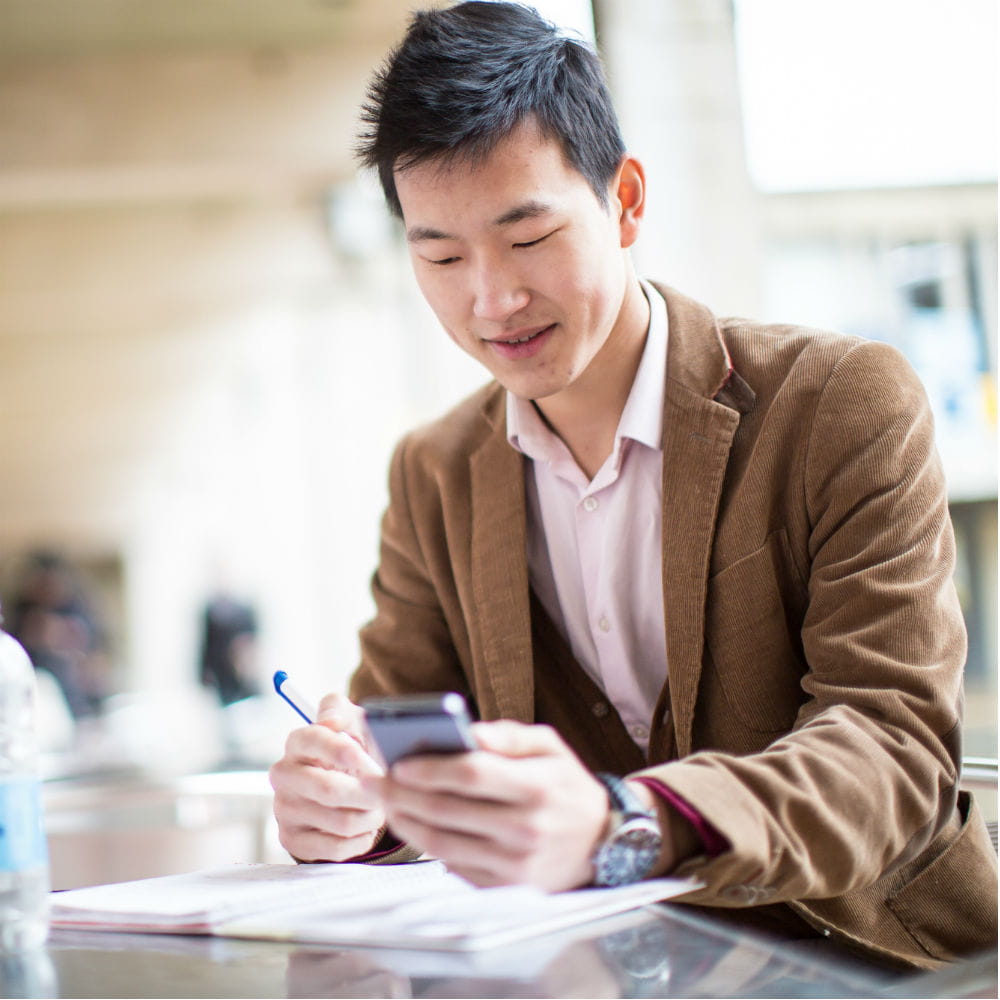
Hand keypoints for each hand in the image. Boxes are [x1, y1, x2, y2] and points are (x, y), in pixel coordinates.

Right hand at [269, 692, 386, 861]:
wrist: (342, 784)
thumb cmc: (352, 748)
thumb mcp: (352, 720)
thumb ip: (342, 711)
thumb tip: (331, 722)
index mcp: (298, 741)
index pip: (315, 740)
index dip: (348, 753)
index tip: (375, 765)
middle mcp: (284, 774)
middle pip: (329, 789)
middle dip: (368, 794)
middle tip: (388, 792)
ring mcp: (284, 809)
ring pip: (341, 821)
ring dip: (371, 817)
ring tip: (380, 808)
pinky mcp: (292, 839)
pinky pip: (336, 847)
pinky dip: (361, 839)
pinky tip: (366, 827)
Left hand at [365, 720, 609, 890]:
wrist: (602, 842)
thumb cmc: (566, 785)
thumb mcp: (549, 746)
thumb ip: (508, 735)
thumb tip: (465, 731)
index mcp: (536, 787)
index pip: (471, 775)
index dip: (429, 768)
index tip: (397, 761)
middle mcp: (525, 829)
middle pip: (447, 811)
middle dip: (402, 794)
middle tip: (374, 781)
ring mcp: (514, 865)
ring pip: (443, 844)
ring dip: (406, 822)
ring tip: (386, 802)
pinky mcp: (506, 888)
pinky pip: (454, 866)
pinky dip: (427, 846)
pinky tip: (413, 825)